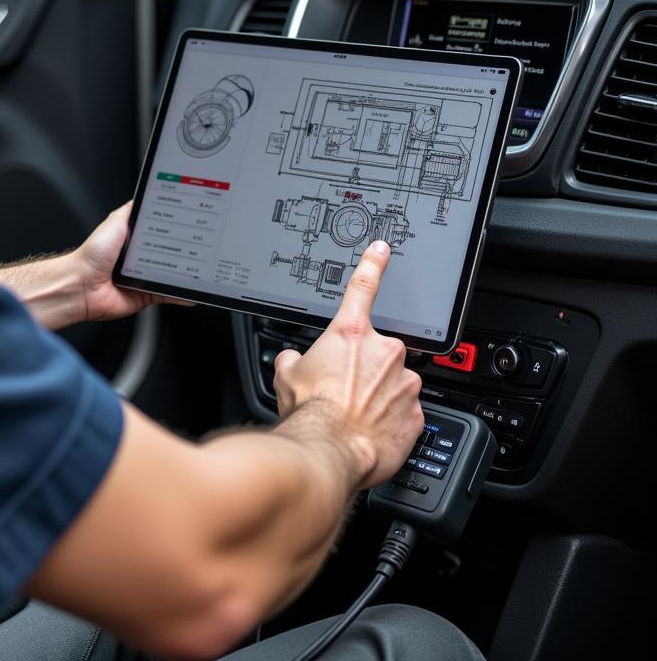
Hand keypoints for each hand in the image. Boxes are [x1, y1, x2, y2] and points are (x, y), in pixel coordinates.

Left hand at [72, 202, 193, 321]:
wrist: (82, 284)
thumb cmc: (93, 254)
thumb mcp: (115, 221)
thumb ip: (130, 210)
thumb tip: (143, 195)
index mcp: (133, 240)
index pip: (161, 233)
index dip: (176, 229)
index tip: (190, 225)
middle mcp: (140, 259)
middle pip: (169, 253)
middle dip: (183, 250)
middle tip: (195, 245)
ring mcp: (144, 277)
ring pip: (171, 275)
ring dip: (184, 273)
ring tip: (197, 266)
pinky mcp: (145, 295)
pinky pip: (167, 295)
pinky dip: (180, 295)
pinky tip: (191, 290)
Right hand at [272, 241, 423, 489]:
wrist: (331, 451)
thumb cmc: (311, 413)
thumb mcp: (286, 374)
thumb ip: (293, 357)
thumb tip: (292, 359)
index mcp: (351, 334)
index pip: (363, 288)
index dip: (373, 264)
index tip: (382, 250)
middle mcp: (384, 352)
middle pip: (376, 351)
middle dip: (363, 367)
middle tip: (343, 390)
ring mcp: (404, 382)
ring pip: (392, 382)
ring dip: (377, 394)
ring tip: (353, 414)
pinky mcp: (417, 412)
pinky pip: (404, 410)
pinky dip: (389, 418)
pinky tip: (369, 429)